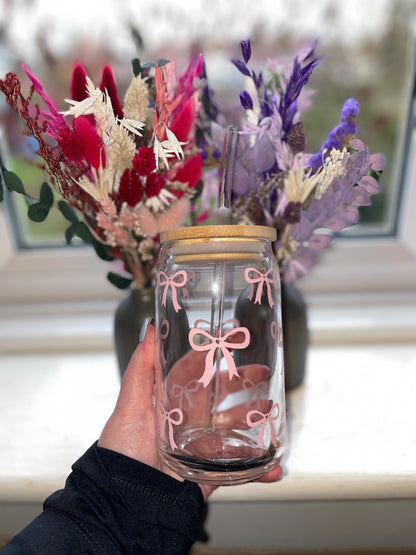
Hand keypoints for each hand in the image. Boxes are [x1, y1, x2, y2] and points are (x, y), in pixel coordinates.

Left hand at [98, 322, 281, 500]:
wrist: (124, 501)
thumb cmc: (121, 451)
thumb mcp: (129, 406)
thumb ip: (141, 369)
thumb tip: (148, 330)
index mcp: (170, 400)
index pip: (196, 370)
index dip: (214, 353)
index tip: (232, 338)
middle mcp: (188, 419)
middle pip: (221, 395)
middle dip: (243, 382)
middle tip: (263, 372)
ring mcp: (201, 445)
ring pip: (235, 427)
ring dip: (256, 419)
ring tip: (271, 414)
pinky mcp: (210, 472)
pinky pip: (239, 469)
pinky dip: (260, 470)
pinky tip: (274, 466)